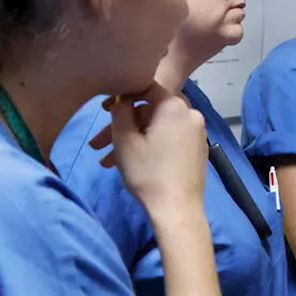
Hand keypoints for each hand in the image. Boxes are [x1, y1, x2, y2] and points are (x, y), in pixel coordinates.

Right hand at [91, 83, 206, 211]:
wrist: (177, 209)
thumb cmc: (148, 172)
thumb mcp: (124, 139)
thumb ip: (120, 111)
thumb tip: (122, 99)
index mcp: (175, 105)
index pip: (145, 87)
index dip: (122, 95)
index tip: (104, 110)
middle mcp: (191, 113)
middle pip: (150, 111)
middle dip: (123, 125)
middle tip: (98, 144)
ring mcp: (197, 132)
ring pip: (158, 127)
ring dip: (133, 139)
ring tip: (106, 161)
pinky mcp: (198, 149)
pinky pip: (170, 138)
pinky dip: (151, 145)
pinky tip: (133, 162)